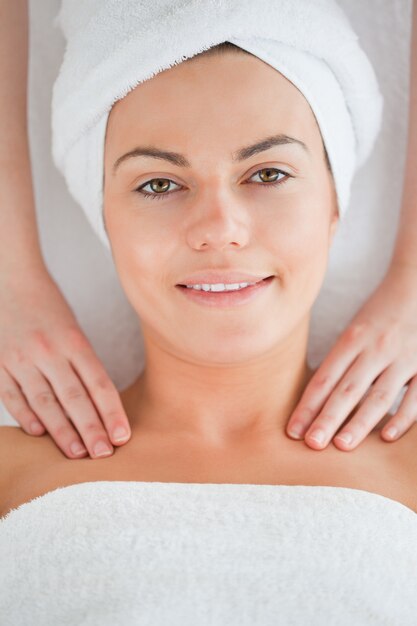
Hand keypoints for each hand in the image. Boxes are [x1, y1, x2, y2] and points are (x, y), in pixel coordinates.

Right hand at [0, 265, 131, 458]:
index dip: (112, 412)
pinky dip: (26, 416)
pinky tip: (40, 433)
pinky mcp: (0, 364)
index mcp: (73, 340)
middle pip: (74, 397)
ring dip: (62, 430)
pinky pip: (13, 396)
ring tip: (77, 453)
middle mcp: (49, 351)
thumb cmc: (50, 307)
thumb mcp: (74, 330)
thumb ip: (84, 364)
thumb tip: (99, 404)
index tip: (123, 435)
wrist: (11, 280)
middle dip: (90, 429)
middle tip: (104, 454)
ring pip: (44, 402)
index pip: (98, 383)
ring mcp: (21, 359)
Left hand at [286, 263, 416, 449]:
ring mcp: (402, 358)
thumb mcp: (355, 329)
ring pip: (379, 396)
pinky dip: (402, 417)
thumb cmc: (380, 313)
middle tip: (311, 444)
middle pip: (347, 389)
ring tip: (342, 446)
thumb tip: (316, 397)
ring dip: (360, 422)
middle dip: (328, 418)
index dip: (307, 405)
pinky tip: (387, 436)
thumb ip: (340, 360)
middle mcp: (375, 349)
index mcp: (352, 339)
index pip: (324, 378)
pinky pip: (416, 396)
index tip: (293, 430)